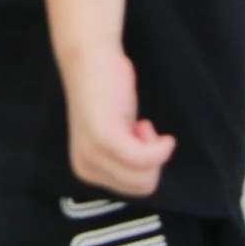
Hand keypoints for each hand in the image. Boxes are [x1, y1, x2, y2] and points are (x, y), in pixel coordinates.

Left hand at [64, 48, 174, 198]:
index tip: (134, 133)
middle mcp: (85, 167)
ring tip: (137, 122)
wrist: (91, 56)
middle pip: (143, 186)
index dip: (146, 161)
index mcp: (86, 170)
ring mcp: (93, 154)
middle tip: (138, 127)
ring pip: (146, 177)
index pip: (133, 189)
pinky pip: (144, 159)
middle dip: (152, 158)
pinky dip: (159, 147)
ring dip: (153, 149)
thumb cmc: (108, 91)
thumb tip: (146, 178)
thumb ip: (123, 159)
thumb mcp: (115, 135)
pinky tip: (149, 124)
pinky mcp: (105, 138)